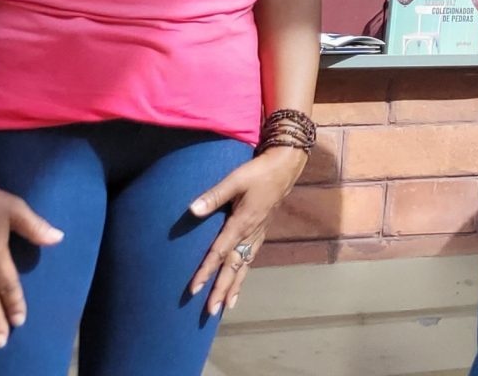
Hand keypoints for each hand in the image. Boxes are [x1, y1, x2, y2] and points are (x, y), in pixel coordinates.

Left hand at [187, 144, 307, 316]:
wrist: (286, 166)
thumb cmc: (259, 172)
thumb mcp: (236, 179)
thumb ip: (214, 196)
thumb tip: (192, 210)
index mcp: (242, 223)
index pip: (220, 252)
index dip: (206, 271)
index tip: (194, 289)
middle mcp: (250, 234)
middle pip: (233, 267)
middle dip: (221, 289)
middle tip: (211, 311)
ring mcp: (257, 234)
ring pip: (244, 266)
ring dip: (234, 287)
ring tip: (226, 306)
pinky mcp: (261, 231)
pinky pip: (251, 259)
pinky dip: (244, 274)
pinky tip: (240, 282)